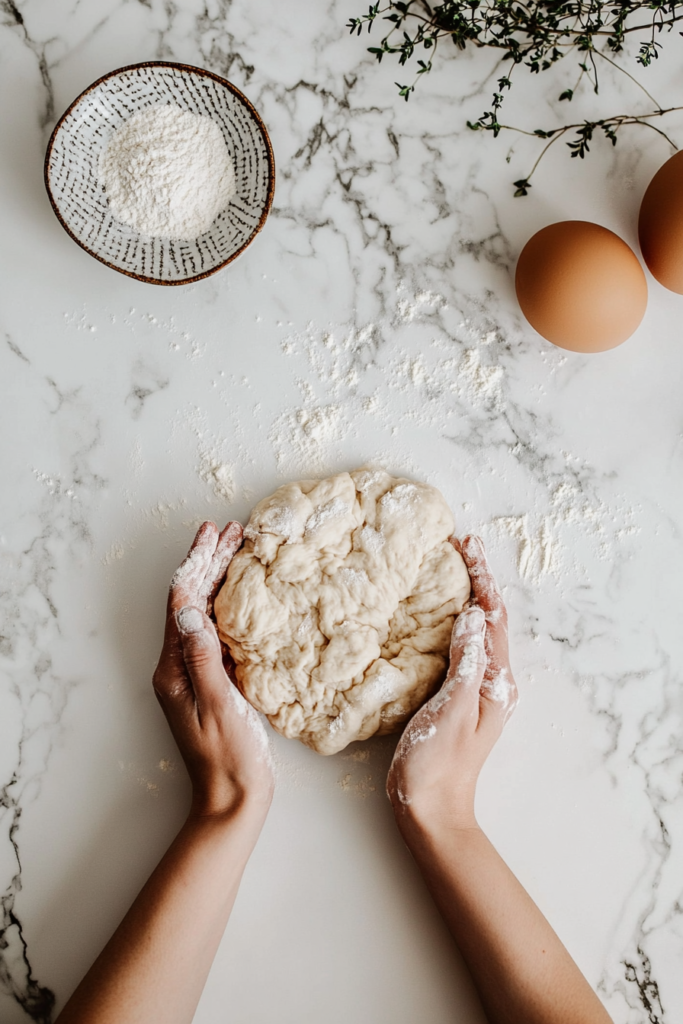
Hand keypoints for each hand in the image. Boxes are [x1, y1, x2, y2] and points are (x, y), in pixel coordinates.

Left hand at [153, 521, 273, 820]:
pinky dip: (229, 604)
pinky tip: (243, 593)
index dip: (196, 565)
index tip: (213, 535)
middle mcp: (179, 666)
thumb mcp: (218, 705)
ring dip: (218, 578)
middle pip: (190, 602)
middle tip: (228, 530)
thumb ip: (204, 658)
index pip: (181, 604)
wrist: (233, 798)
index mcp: (174, 669)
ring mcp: (195, 673)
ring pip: (204, 612)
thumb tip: (190, 611)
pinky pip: (217, 631)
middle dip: (208, 563)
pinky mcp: (213, 681)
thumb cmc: (228, 757)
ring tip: (235, 548)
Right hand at [387, 534, 516, 830]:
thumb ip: (466, 663)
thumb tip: (475, 616)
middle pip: (490, 619)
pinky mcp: (455, 696)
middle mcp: (492, 681)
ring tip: (451, 567)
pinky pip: (458, 648)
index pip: (495, 618)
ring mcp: (475, 689)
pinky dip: (450, 623)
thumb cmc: (439, 764)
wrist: (430, 809)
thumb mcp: (453, 709)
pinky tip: (434, 615)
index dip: (482, 578)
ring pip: (475, 631)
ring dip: (467, 597)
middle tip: (459, 544)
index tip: (466, 544)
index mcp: (497, 682)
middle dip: (477, 579)